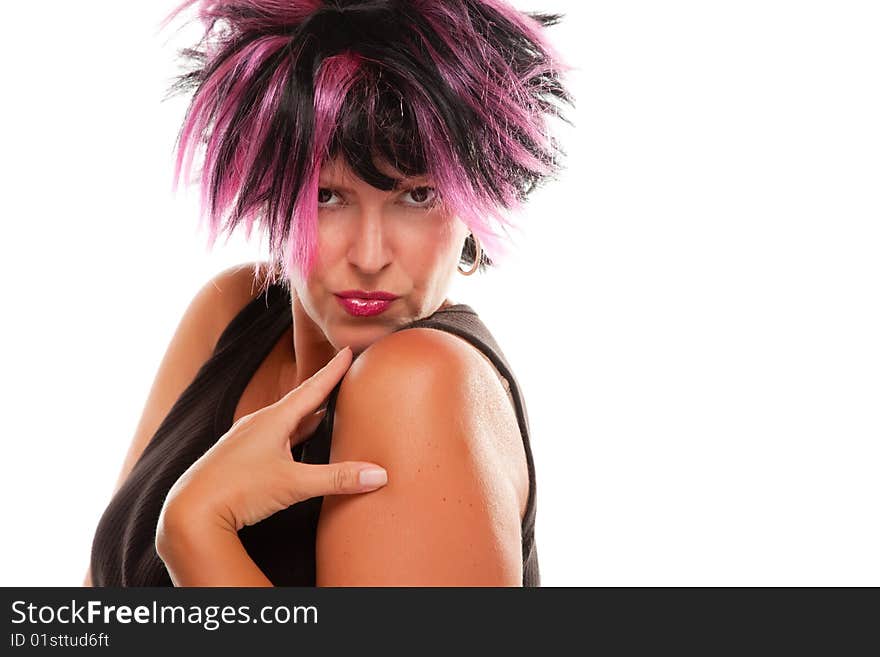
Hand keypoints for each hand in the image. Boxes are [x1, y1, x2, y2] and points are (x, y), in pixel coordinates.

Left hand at [158, 346, 387, 535]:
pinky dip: (289, 435)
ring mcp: (244, 440)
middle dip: (321, 391)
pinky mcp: (237, 457)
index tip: (346, 350)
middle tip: (341, 377)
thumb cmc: (239, 491)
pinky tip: (292, 446)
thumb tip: (379, 474)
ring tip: (324, 411)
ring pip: (283, 421)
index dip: (333, 370)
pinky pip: (271, 438)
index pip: (312, 389)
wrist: (189, 511)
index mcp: (273, 420)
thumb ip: (338, 478)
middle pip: (298, 402)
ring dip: (305, 416)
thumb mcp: (295, 485)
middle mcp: (257, 424)